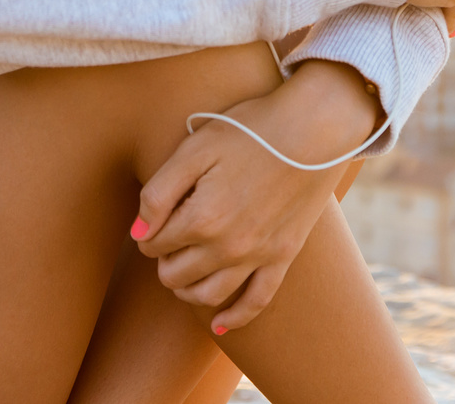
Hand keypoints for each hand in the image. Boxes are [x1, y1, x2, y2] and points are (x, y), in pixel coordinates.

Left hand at [131, 60, 378, 333]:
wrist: (315, 127)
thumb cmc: (250, 130)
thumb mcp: (195, 147)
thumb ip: (159, 193)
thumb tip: (139, 234)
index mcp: (202, 218)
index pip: (154, 243)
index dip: (148, 231)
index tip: (156, 215)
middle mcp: (228, 247)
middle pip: (175, 274)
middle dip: (163, 259)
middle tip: (167, 237)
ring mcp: (258, 256)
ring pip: (208, 295)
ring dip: (186, 290)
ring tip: (181, 273)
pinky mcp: (283, 257)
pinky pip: (257, 302)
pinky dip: (234, 318)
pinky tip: (218, 325)